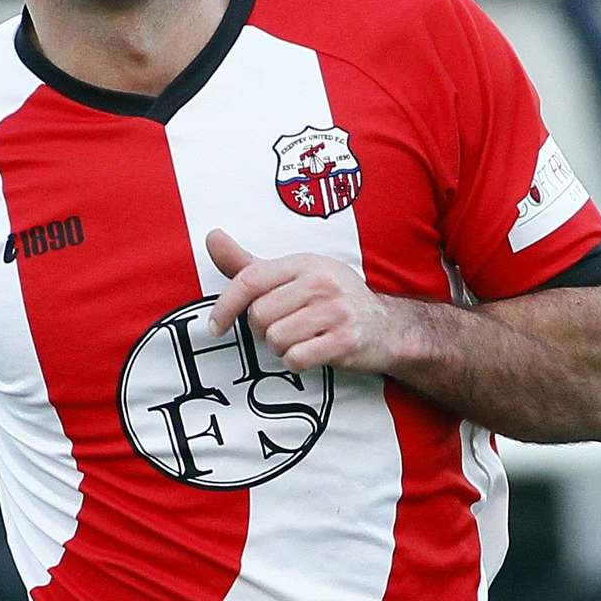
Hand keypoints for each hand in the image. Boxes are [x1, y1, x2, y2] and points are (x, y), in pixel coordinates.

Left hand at [205, 228, 418, 373]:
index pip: (250, 280)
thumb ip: (250, 264)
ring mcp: (335, 311)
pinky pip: (296, 358)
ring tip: (302, 339)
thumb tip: (212, 237)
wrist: (389, 328)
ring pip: (275, 339)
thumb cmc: (333, 299)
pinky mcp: (345, 341)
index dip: (225, 306)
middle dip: (262, 330)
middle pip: (259, 315)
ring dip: (280, 348)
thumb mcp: (295, 275)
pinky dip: (296, 362)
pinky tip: (312, 353)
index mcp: (304, 263)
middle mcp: (320, 282)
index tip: (215, 327)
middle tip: (285, 328)